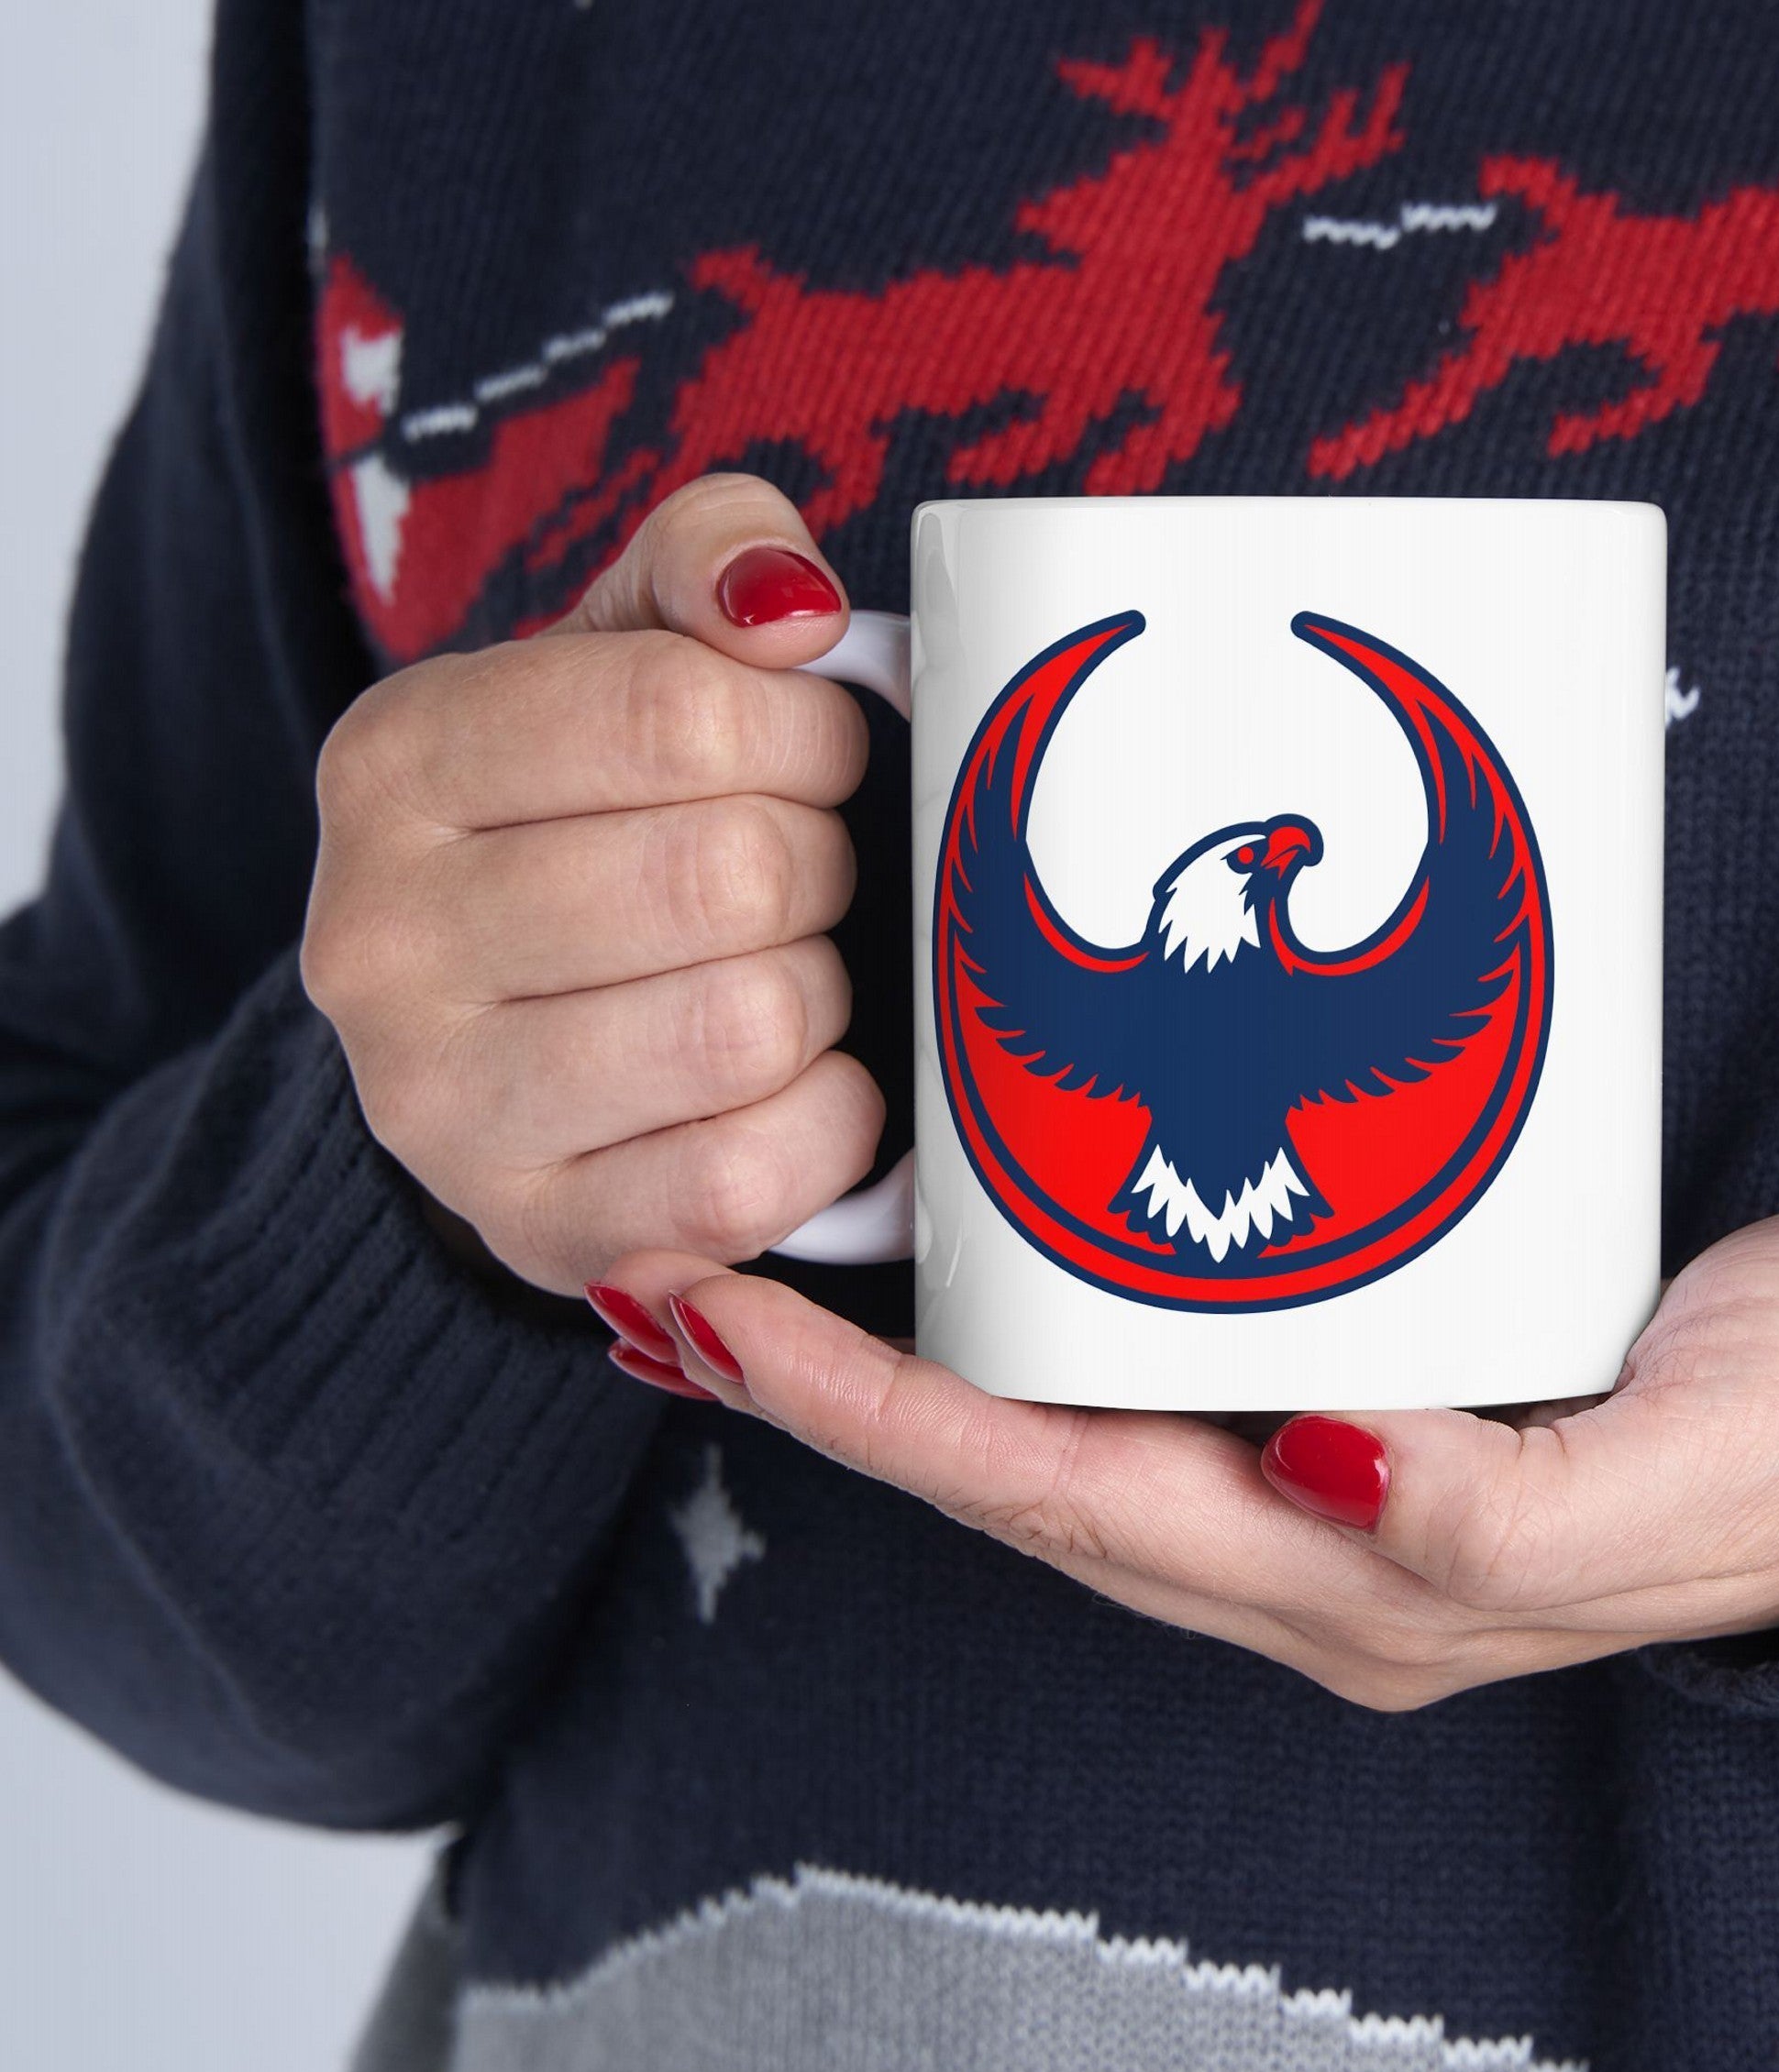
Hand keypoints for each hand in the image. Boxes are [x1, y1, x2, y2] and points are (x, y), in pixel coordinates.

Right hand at [302, 475, 881, 1294]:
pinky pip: (749, 1178)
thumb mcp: (626, 650)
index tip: (812, 756)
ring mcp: (440, 1109)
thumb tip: (792, 606)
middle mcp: (379, 940)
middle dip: (817, 866)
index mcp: (396, 761)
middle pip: (729, 875)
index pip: (680, 713)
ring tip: (782, 973)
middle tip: (800, 876)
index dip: (806, 733)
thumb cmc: (597, 820)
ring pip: (747, 1026)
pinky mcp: (537, 1232)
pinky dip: (826, 1123)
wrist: (505, 1033)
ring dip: (819, 994)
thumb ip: (709, 559)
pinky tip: (797, 1084)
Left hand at [595, 1207, 1778, 1706]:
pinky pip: (1151, 1359)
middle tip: (680, 1264)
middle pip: (1020, 1469)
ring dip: (909, 1355)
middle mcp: (1308, 1536)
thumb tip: (1328, 1467)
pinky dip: (1033, 1312)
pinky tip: (977, 1236)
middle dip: (836, 1392)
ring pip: (1067, 1417)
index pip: (1062, 1504)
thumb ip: (1512, 1515)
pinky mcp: (1366, 1375)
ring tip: (771, 1246)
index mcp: (1362, 1581)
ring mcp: (1324, 1464)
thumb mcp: (1697, 1475)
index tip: (721, 1321)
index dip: (881, 1426)